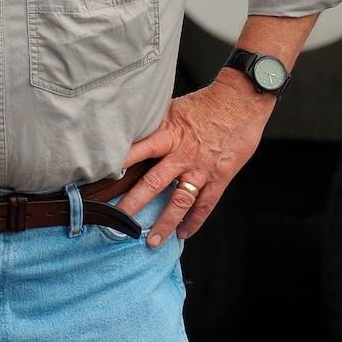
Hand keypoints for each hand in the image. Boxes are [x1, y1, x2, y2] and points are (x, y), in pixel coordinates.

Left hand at [116, 71, 270, 246]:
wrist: (241, 100)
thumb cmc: (207, 102)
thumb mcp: (174, 108)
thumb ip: (156, 125)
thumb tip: (132, 131)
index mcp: (169, 134)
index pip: (138, 151)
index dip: (119, 165)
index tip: (101, 179)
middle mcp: (182, 154)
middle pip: (153, 184)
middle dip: (133, 204)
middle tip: (116, 221)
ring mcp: (201, 169)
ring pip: (179, 202)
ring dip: (164, 223)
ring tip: (150, 241)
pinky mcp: (219, 177)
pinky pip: (204, 205)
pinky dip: (194, 221)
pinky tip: (183, 233)